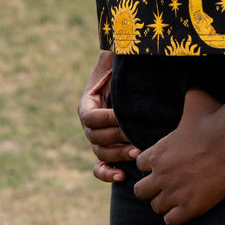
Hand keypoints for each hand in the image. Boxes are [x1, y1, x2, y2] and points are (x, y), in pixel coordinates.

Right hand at [78, 51, 139, 182]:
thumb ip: (112, 55)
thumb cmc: (125, 73)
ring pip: (101, 154)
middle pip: (96, 138)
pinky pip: (99, 168)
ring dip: (118, 156)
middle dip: (116, 138)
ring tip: (137, 154)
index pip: (91, 117)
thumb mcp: (116, 62)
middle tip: (136, 137)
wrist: (132, 88)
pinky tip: (121, 177)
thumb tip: (116, 47)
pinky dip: (106, 174)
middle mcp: (89, 125)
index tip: (123, 116)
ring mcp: (96, 141)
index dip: (107, 118)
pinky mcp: (105, 152)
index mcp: (87, 104)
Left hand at [132, 88, 224, 224]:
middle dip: (152, 187)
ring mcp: (174, 193)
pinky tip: (189, 206)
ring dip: (165, 202)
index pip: (140, 165)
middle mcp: (160, 175)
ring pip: (156, 207)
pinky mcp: (190, 208)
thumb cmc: (215, 116)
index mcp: (157, 152)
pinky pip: (172, 221)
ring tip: (179, 196)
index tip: (164, 162)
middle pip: (140, 191)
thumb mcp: (195, 98)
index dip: (151, 164)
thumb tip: (188, 76)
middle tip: (168, 183)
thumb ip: (185, 94)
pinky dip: (177, 216)